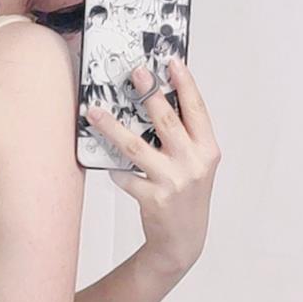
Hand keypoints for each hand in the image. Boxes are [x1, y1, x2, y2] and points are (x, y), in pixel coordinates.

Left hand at [85, 57, 222, 280]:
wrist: (183, 240)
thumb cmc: (187, 195)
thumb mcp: (196, 164)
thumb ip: (185, 136)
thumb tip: (158, 100)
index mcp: (208, 150)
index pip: (197, 109)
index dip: (185, 83)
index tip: (172, 61)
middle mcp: (193, 163)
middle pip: (167, 120)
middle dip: (149, 92)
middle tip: (135, 72)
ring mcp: (173, 181)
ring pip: (135, 146)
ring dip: (112, 126)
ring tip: (94, 111)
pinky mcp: (153, 198)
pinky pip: (125, 176)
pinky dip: (116, 170)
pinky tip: (111, 167)